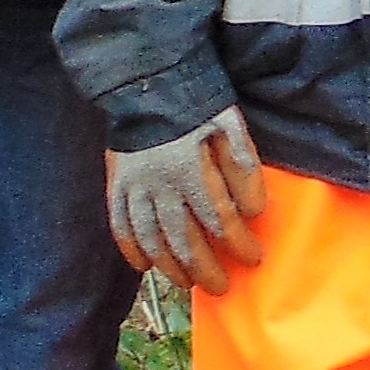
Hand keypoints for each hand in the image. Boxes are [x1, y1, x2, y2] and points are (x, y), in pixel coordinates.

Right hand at [108, 109, 268, 291]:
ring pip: (152, 240)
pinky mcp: (116, 183)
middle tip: (221, 287)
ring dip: (171, 267)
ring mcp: (133, 187)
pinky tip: (144, 267)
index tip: (254, 258)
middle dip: (206, 269)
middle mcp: (159, 186)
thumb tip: (253, 213)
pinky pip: (120, 226)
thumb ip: (244, 171)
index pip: (219, 221)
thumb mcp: (232, 129)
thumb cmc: (199, 106)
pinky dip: (131, 250)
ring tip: (188, 283)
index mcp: (191, 171)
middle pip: (184, 240)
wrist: (149, 81)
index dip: (239, 244)